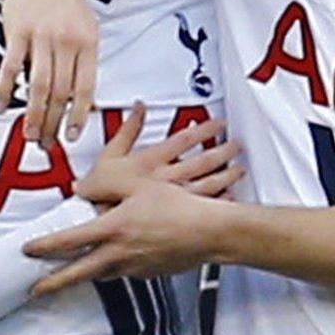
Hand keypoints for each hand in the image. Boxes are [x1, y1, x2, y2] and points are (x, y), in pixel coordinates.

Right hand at [0, 0, 99, 145]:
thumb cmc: (66, 2)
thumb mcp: (87, 28)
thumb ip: (84, 60)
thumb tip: (82, 97)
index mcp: (88, 43)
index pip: (85, 87)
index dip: (78, 115)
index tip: (72, 135)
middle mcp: (67, 42)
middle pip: (60, 92)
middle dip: (54, 123)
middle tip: (47, 144)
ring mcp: (41, 37)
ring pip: (38, 85)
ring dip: (33, 115)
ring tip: (30, 134)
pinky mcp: (17, 33)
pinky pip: (11, 68)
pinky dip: (6, 90)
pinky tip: (2, 106)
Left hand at [25, 177, 233, 294]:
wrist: (212, 232)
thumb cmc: (179, 206)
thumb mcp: (140, 183)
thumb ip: (107, 185)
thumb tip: (83, 190)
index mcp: (112, 229)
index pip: (68, 241)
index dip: (44, 246)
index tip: (28, 249)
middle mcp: (119, 253)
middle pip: (76, 273)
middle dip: (52, 283)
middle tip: (34, 290)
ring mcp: (134, 267)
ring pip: (101, 274)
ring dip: (83, 276)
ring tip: (71, 276)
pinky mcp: (149, 273)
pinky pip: (124, 272)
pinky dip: (114, 268)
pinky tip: (117, 261)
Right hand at [74, 104, 241, 205]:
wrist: (94, 226)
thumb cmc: (98, 196)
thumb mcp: (108, 157)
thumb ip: (127, 130)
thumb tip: (138, 108)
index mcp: (152, 162)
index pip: (184, 140)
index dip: (204, 130)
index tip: (219, 123)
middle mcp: (166, 179)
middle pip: (203, 161)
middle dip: (223, 151)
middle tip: (237, 145)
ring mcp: (173, 199)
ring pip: (208, 184)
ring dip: (227, 176)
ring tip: (240, 170)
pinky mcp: (174, 218)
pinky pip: (203, 208)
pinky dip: (219, 203)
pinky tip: (229, 198)